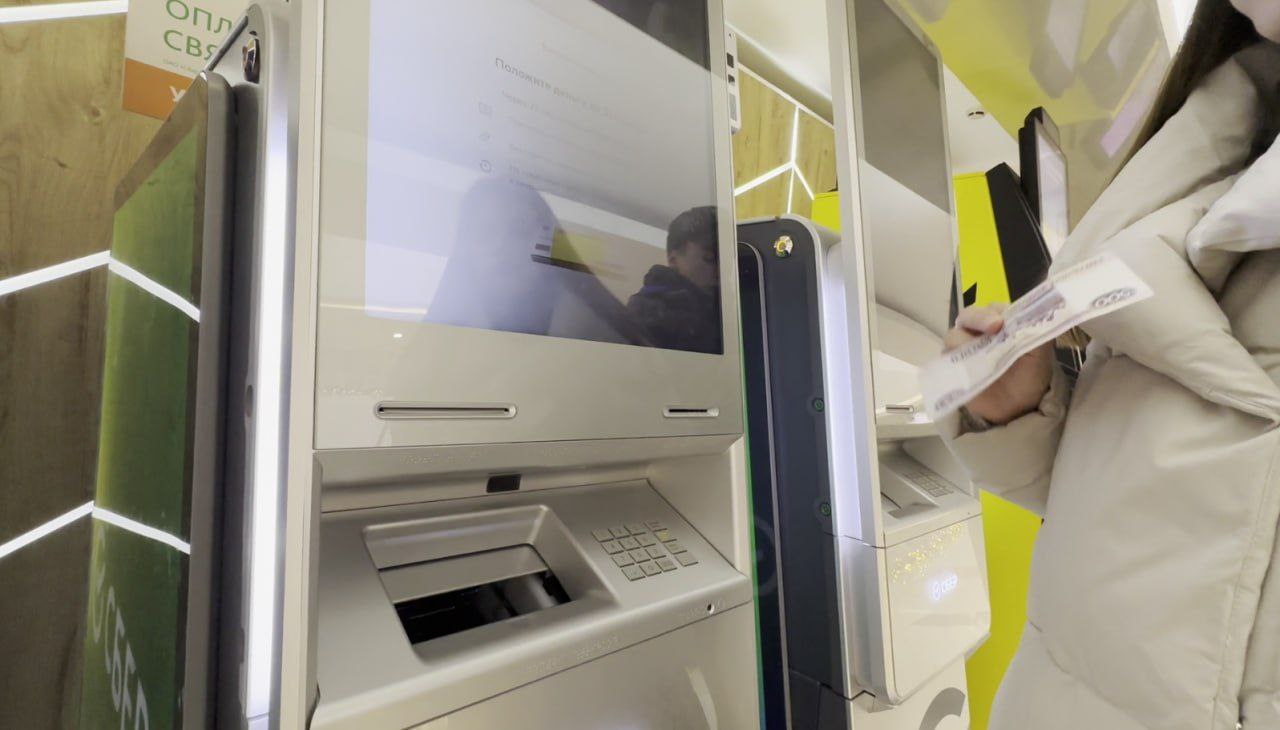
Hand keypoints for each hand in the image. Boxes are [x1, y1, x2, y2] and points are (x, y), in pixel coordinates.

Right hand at [944, 304, 1052, 424]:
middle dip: (978, 318)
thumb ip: (1038, 332)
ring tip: (980, 355)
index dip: (995, 311)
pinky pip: (946, 358)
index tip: (1002, 321)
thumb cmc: (1029, 376)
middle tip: (993, 326)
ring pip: (954, 336)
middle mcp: (978, 331)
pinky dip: (953, 360)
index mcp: (1000, 323)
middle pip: (969, 316)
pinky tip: (965, 367)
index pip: (993, 308)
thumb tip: (1036, 314)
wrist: (1017, 409)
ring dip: (965, 341)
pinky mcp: (952, 366)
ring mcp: (963, 348)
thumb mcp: (1040, 354)